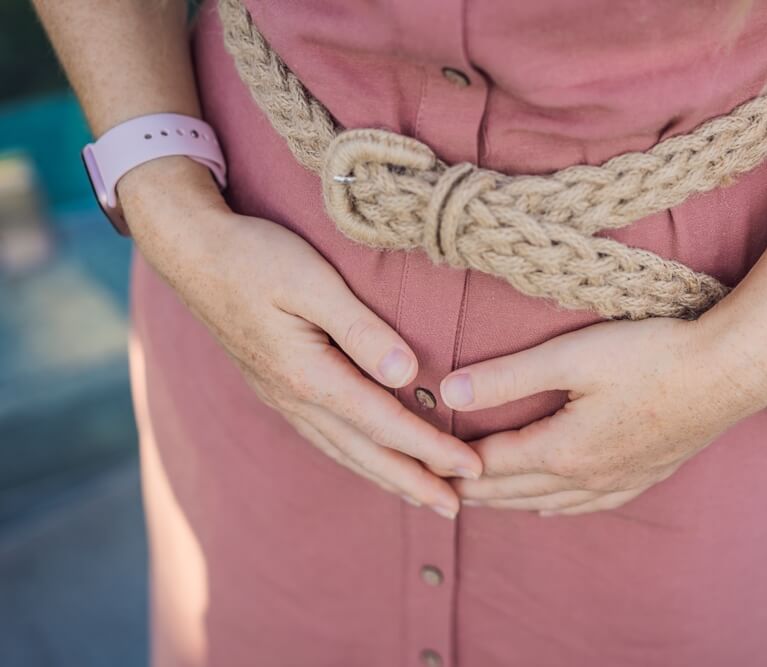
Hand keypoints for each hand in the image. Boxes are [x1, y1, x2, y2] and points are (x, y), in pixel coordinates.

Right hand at [120, 157, 480, 517]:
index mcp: (308, 376)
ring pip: (343, 450)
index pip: (384, 424)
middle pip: (365, 452)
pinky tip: (370, 458)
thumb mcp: (312, 282)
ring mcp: (282, 396)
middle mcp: (294, 398)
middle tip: (455, 508)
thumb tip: (408, 375)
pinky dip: (357, 456)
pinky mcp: (276, 386)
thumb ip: (361, 330)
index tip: (471, 468)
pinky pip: (325, 436)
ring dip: (386, 476)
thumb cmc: (255, 257)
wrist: (191, 252)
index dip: (431, 449)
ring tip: (422, 495)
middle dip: (414, 482)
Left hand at [439, 314, 766, 515]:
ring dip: (508, 502)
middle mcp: (586, 477)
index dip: (454, 461)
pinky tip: (551, 506)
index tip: (423, 461)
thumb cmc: (652, 355)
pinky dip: (555, 507)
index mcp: (562, 450)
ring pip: (547, 503)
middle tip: (436, 488)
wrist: (730, 372)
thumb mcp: (572, 357)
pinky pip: (587, 506)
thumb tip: (448, 389)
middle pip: (514, 490)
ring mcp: (618, 482)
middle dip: (473, 490)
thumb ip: (508, 376)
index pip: (491, 463)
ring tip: (481, 500)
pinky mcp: (644, 475)